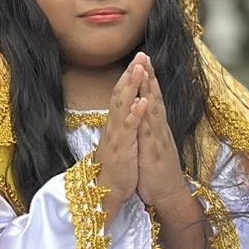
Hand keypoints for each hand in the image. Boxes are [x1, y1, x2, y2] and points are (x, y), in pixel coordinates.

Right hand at [92, 56, 148, 210]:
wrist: (106, 193)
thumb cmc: (115, 168)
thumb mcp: (119, 142)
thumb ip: (120, 124)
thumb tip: (124, 110)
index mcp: (116, 124)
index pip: (122, 95)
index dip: (129, 76)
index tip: (139, 59)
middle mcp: (115, 126)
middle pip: (121, 94)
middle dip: (131, 73)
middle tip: (140, 54)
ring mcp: (118, 136)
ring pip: (123, 106)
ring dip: (131, 87)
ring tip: (139, 69)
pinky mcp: (122, 148)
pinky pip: (128, 128)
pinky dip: (135, 114)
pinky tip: (141, 102)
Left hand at [133, 62, 188, 211]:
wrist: (169, 196)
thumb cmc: (158, 174)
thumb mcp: (151, 148)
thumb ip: (148, 132)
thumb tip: (144, 118)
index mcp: (156, 128)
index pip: (152, 99)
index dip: (147, 80)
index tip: (142, 61)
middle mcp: (159, 129)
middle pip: (155, 97)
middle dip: (149, 75)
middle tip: (144, 54)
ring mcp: (158, 138)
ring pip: (155, 108)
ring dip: (151, 88)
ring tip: (147, 69)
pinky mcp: (155, 150)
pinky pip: (151, 129)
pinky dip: (148, 114)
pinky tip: (145, 101)